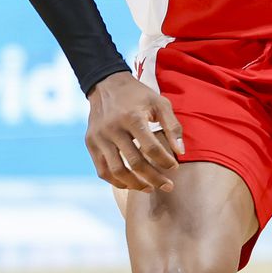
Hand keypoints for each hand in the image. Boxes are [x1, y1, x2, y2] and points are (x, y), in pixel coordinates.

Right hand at [85, 71, 183, 192]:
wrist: (107, 84)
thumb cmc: (138, 95)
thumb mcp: (160, 103)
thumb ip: (173, 126)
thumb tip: (181, 152)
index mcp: (132, 117)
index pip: (150, 148)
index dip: (165, 161)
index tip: (174, 167)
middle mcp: (113, 129)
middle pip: (134, 163)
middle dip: (154, 178)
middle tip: (168, 186)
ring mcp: (99, 138)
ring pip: (116, 171)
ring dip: (135, 185)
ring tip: (150, 188)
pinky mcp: (90, 143)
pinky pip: (102, 170)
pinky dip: (117, 181)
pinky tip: (131, 184)